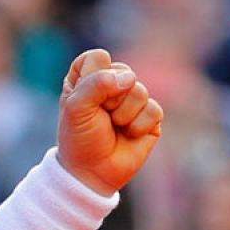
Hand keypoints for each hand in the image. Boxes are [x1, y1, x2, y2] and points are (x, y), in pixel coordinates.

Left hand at [56, 48, 164, 195]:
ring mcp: (133, 100)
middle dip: (110, 98)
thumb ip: (96, 84)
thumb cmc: (79, 139)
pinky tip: (128, 135)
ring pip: (140, 91)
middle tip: (100, 117)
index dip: (92, 77)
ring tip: (113, 127)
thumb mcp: (76, 109)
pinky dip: (138, 126)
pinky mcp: (150, 116)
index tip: (82, 99)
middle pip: (123, 71)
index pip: (97, 57)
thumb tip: (129, 78)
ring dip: (123, 114)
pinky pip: (154, 110)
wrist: (92, 173)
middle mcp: (111, 85)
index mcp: (87, 78)